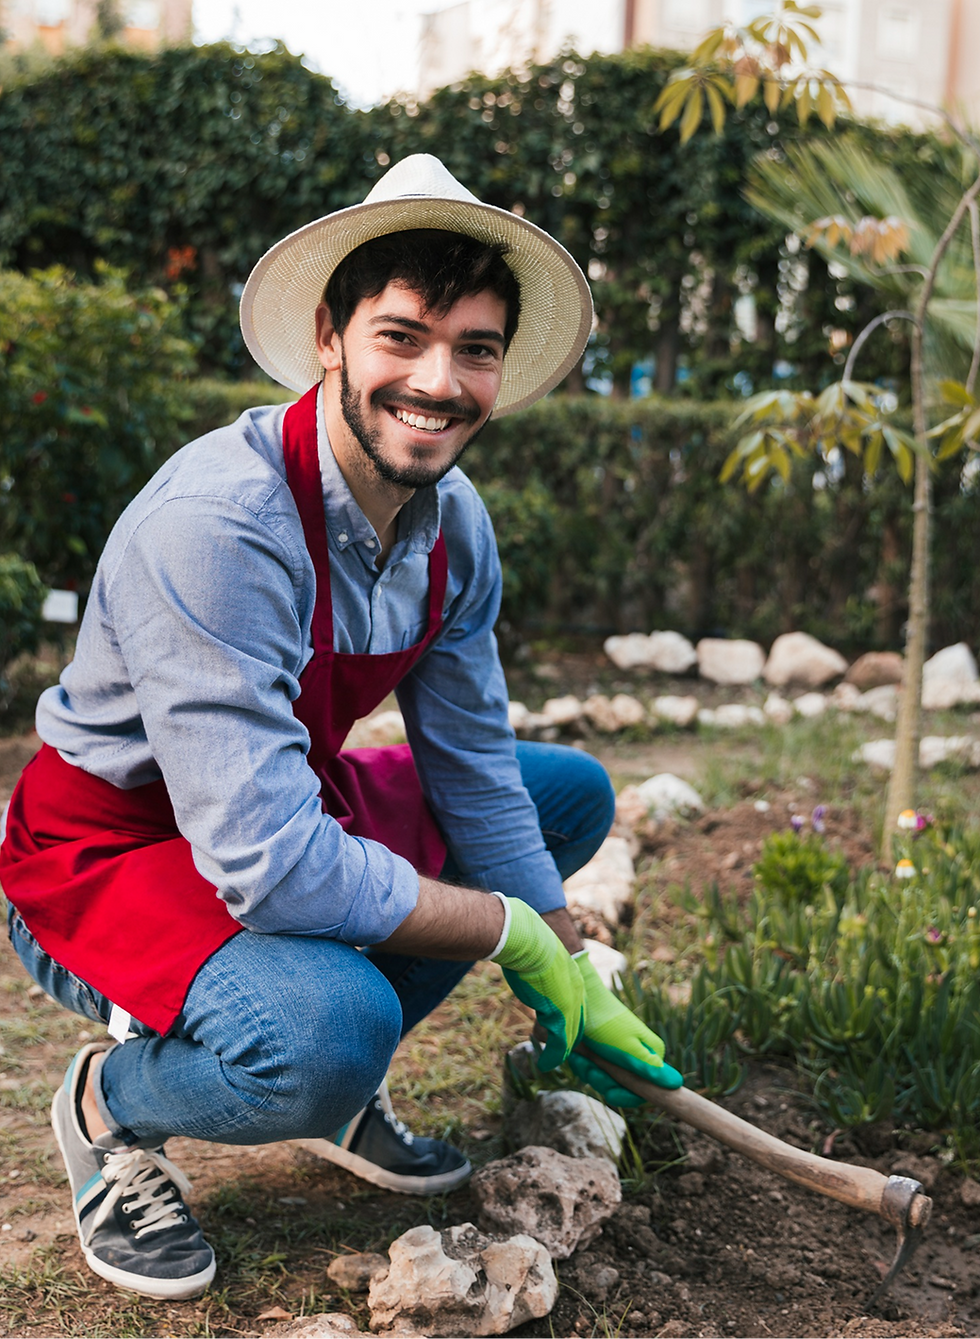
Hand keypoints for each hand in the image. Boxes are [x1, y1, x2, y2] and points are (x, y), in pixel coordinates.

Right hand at [491, 898, 584, 1070]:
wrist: (529, 941)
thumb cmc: (526, 942)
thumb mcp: (535, 955)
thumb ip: (535, 965)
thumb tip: (520, 959)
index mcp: (572, 978)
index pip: (576, 1008)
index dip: (570, 1022)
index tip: (562, 1034)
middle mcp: (576, 993)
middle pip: (577, 1025)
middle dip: (570, 1041)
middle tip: (559, 1053)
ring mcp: (570, 1005)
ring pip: (569, 1037)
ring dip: (559, 1052)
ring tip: (550, 1061)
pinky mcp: (560, 1016)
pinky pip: (560, 1044)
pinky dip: (553, 1057)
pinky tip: (546, 1063)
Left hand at [567, 953, 682, 1105]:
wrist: (580, 1001)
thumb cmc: (606, 1024)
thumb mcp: (628, 1048)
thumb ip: (649, 1068)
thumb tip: (677, 1083)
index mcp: (651, 1057)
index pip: (647, 1091)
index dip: (629, 1095)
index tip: (611, 1092)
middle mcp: (639, 1058)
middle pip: (624, 1088)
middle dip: (604, 1081)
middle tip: (592, 1068)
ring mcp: (620, 1057)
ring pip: (607, 1082)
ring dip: (591, 1073)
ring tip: (584, 1057)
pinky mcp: (603, 1055)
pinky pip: (595, 1073)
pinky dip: (584, 1067)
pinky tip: (579, 1055)